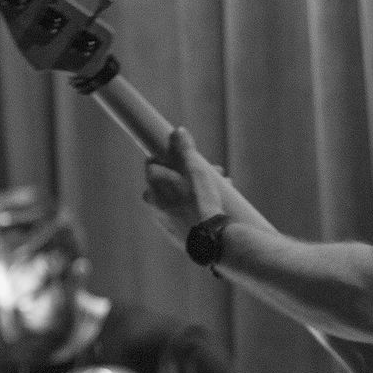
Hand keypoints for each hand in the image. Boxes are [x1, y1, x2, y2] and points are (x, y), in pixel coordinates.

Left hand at [143, 127, 230, 247]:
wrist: (210, 241)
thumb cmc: (200, 203)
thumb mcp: (195, 171)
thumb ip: (185, 151)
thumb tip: (177, 131)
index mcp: (153, 189)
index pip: (151, 165)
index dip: (167, 158)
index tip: (182, 156)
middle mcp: (154, 205)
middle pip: (168, 182)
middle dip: (189, 173)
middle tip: (210, 171)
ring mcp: (164, 220)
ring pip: (179, 198)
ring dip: (197, 189)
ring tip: (221, 187)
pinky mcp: (176, 233)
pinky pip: (185, 214)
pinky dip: (197, 206)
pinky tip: (215, 205)